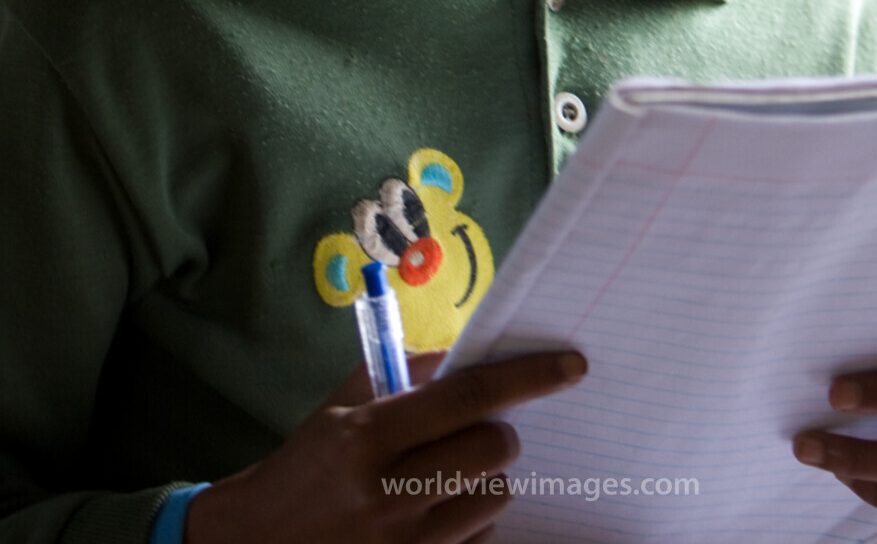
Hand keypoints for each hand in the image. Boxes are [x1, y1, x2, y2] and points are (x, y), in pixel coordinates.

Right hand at [185, 347, 586, 543]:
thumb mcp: (341, 409)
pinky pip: (480, 541)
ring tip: (447, 477)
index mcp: (366, 434)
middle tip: (480, 430)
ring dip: (485, 480)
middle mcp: (387, 492)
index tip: (570, 366)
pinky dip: (471, 523)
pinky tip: (437, 516)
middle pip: (493, 448)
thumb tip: (469, 351)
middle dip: (499, 432)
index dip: (527, 377)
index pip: (468, 395)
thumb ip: (404, 375)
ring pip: (495, 498)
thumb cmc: (306, 468)